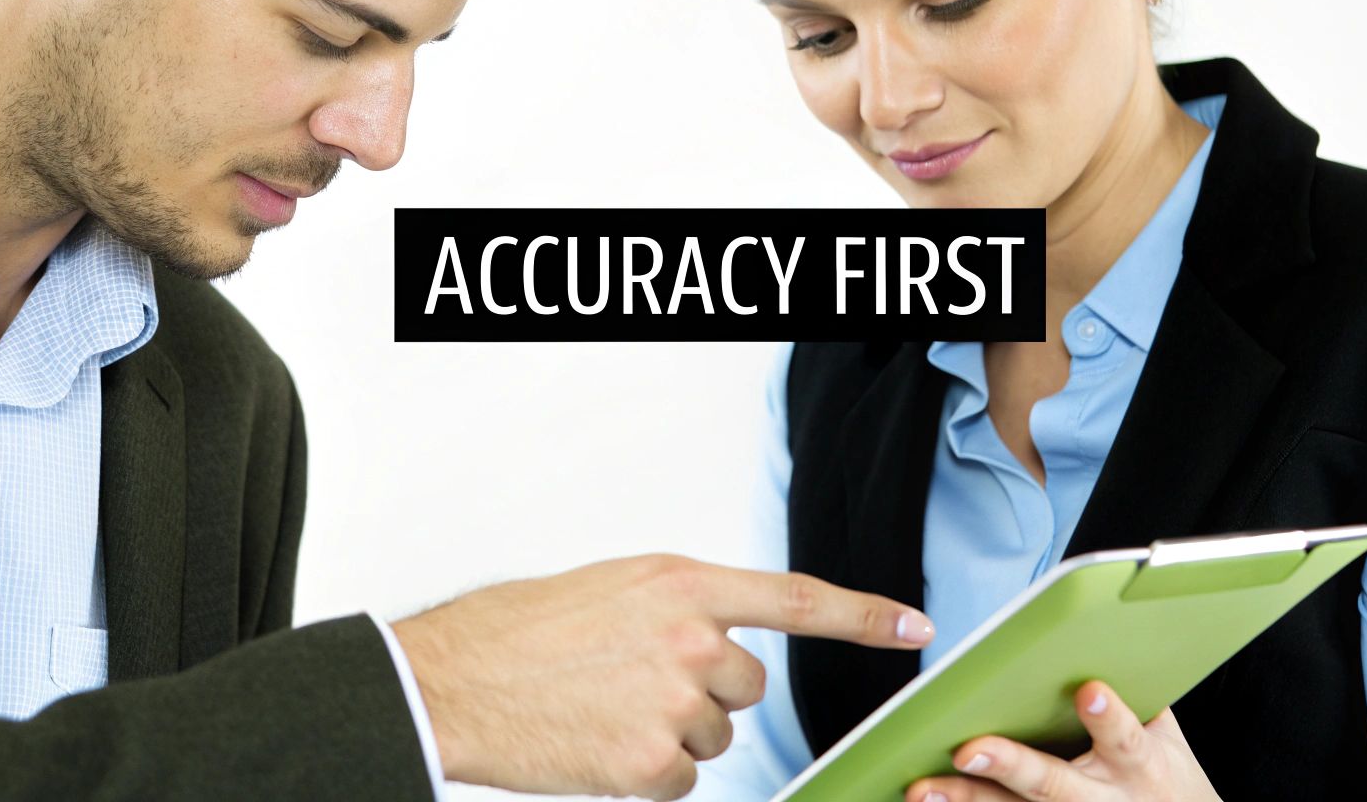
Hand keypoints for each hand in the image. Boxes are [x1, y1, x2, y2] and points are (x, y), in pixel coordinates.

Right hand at [391, 553, 934, 799]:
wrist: (453, 679)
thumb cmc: (521, 631)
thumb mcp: (615, 589)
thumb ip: (681, 609)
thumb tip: (718, 643)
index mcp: (684, 584)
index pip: (798, 600)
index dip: (865, 615)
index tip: (913, 625)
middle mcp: (692, 640)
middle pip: (748, 687)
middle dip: (706, 692)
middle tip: (635, 683)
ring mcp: (674, 704)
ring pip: (712, 738)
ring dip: (671, 734)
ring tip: (604, 710)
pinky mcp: (650, 763)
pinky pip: (680, 781)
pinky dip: (645, 773)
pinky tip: (598, 745)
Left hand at [905, 681, 1221, 801]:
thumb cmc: (1166, 777)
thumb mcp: (1167, 736)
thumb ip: (1135, 687)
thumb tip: (1105, 625)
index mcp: (1140, 764)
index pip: (1125, 739)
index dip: (1110, 718)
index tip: (1090, 692)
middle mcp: (1103, 797)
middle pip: (1054, 783)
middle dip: (1012, 766)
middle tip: (970, 748)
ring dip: (969, 797)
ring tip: (925, 786)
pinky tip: (925, 797)